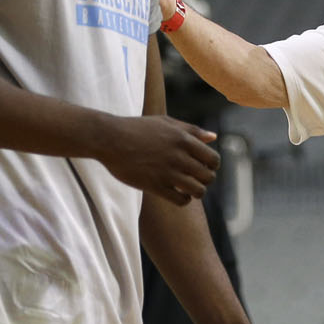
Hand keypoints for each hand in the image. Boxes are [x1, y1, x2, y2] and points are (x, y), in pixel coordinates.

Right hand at [100, 115, 219, 205]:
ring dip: (196, 192)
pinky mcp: (154, 185)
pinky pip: (181, 200)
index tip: (203, 167)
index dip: (212, 166)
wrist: (109, 139)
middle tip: (195, 179)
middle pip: (208, 177)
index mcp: (184, 139)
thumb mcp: (166, 123)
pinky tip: (177, 194)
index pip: (213, 159)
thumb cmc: (137, 129)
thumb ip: (192, 130)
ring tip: (188, 188)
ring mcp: (167, 172)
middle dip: (205, 180)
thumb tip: (214, 137)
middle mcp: (179, 156)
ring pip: (198, 191)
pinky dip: (184, 200)